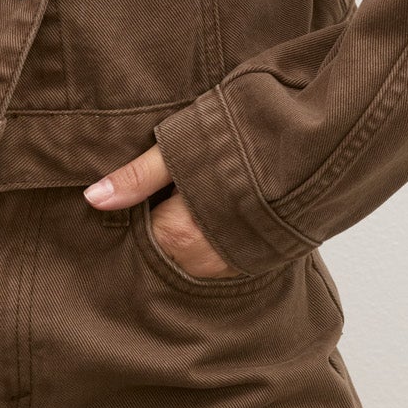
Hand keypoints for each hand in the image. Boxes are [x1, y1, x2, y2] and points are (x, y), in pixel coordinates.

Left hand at [83, 140, 245, 278]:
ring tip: (197, 191)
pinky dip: (215, 235)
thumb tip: (92, 198)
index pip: (138, 234)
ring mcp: (235, 264)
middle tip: (169, 186)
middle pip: (165, 247)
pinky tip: (220, 205)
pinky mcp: (259, 258)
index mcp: (179, 237)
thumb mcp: (180, 148)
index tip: (145, 187)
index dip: (137, 208)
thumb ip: (136, 177)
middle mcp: (205, 262)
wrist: (315, 148)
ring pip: (193, 254)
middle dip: (163, 220)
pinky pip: (222, 256)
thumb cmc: (242, 143)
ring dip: (191, 229)